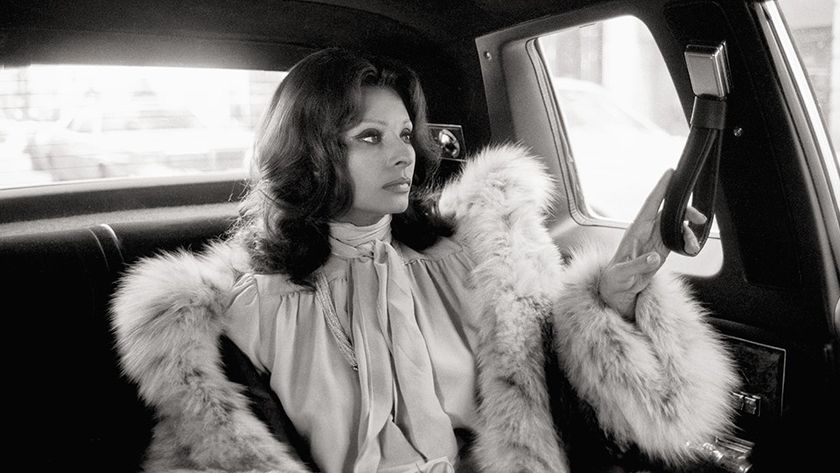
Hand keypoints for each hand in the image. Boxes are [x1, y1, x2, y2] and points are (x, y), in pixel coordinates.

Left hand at [598, 169, 706, 319]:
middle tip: (699, 219)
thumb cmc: (614, 279)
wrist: (617, 289)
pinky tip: (689, 251)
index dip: (661, 188)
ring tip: (692, 246)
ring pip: (676, 225)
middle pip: (668, 212)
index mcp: (635, 231)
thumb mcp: (622, 274)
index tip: (670, 172)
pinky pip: (678, 238)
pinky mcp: (661, 248)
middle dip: (685, 211)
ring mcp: (654, 239)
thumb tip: (655, 257)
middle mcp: (646, 231)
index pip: (650, 204)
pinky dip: (687, 242)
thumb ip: (638, 265)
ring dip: (688, 231)